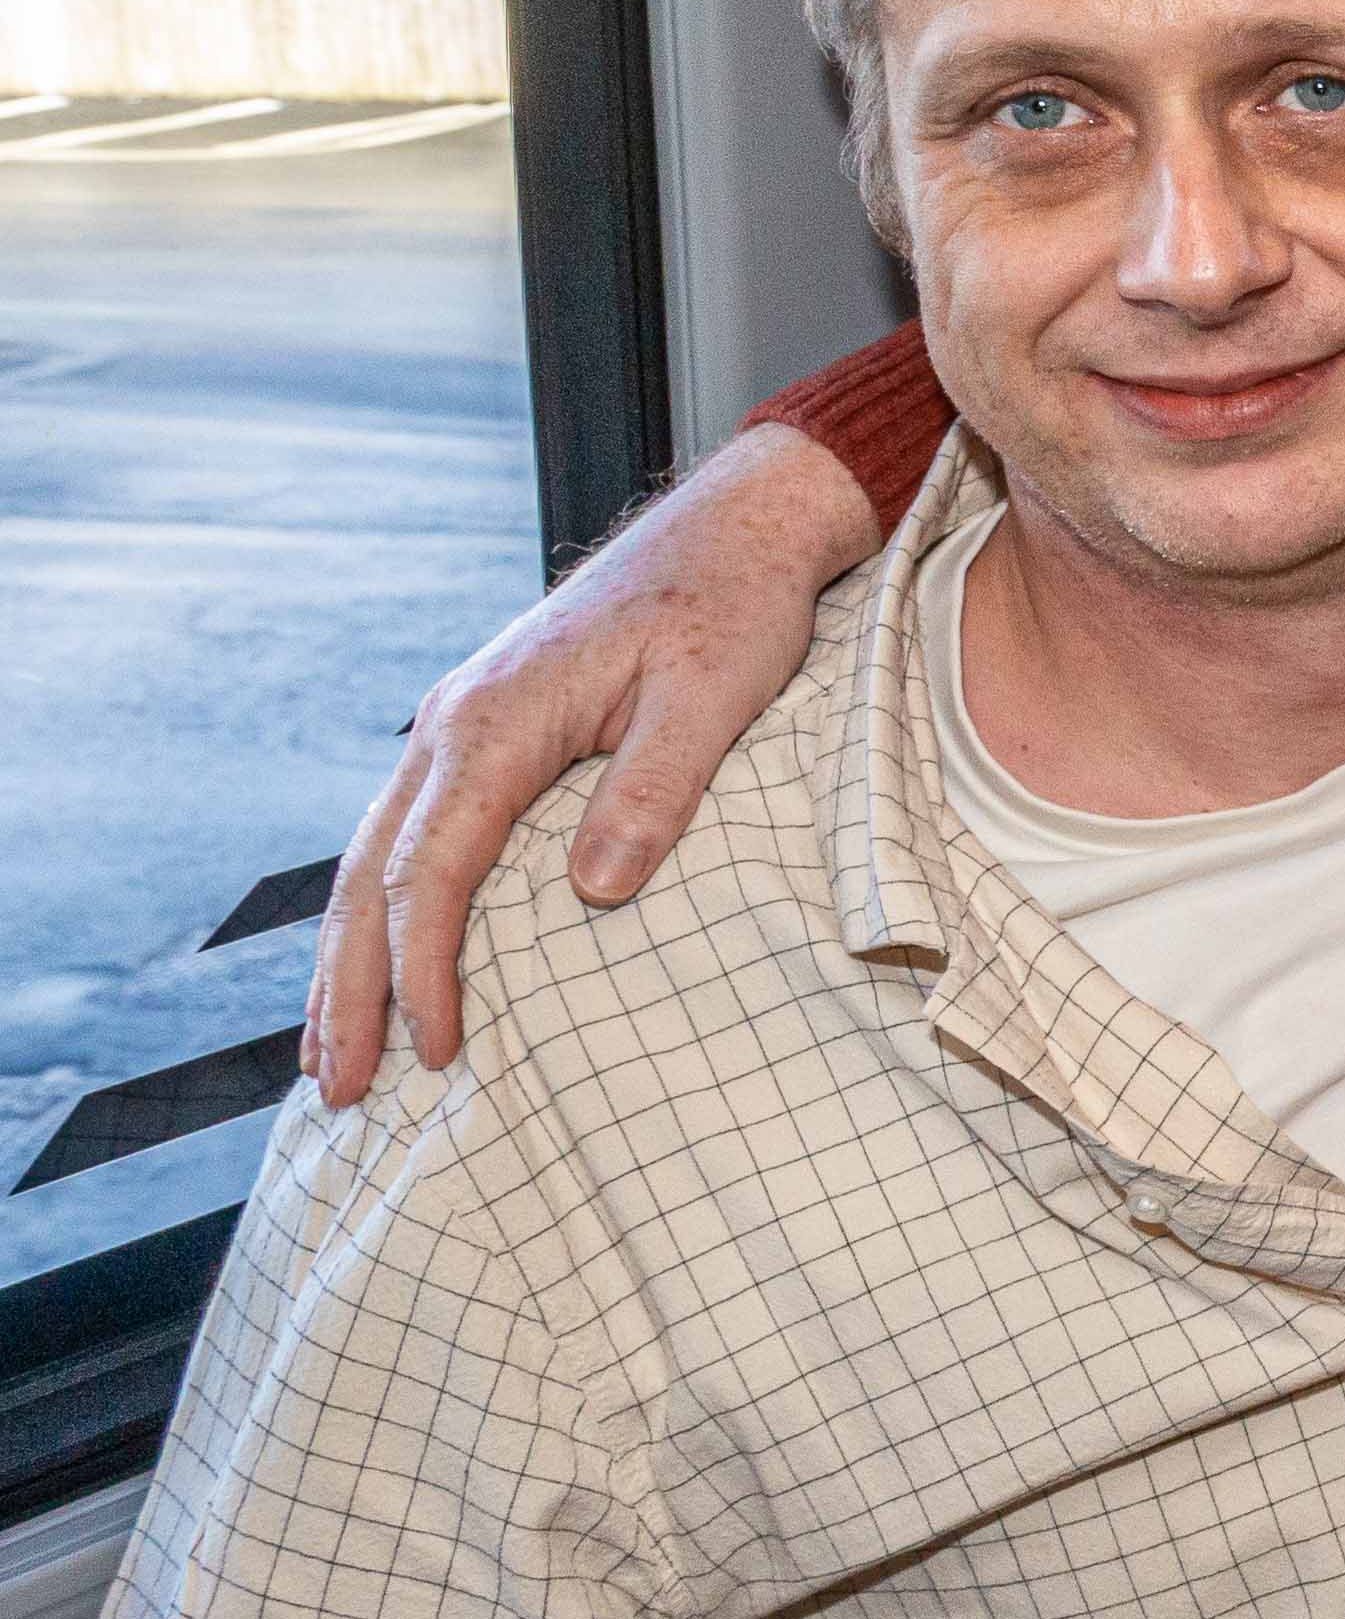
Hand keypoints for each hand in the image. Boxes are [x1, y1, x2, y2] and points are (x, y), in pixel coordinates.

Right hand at [306, 427, 883, 1104]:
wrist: (738, 529)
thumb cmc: (735, 607)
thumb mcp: (714, 697)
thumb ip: (654, 791)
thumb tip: (592, 890)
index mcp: (496, 723)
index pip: (433, 872)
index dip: (425, 970)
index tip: (438, 1051)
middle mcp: (455, 725)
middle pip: (371, 875)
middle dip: (349, 986)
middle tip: (336, 1088)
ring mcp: (461, 727)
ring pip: (375, 856)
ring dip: (349, 957)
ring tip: (332, 1051)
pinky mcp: (488, 735)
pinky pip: (413, 834)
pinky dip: (387, 907)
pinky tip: (389, 960)